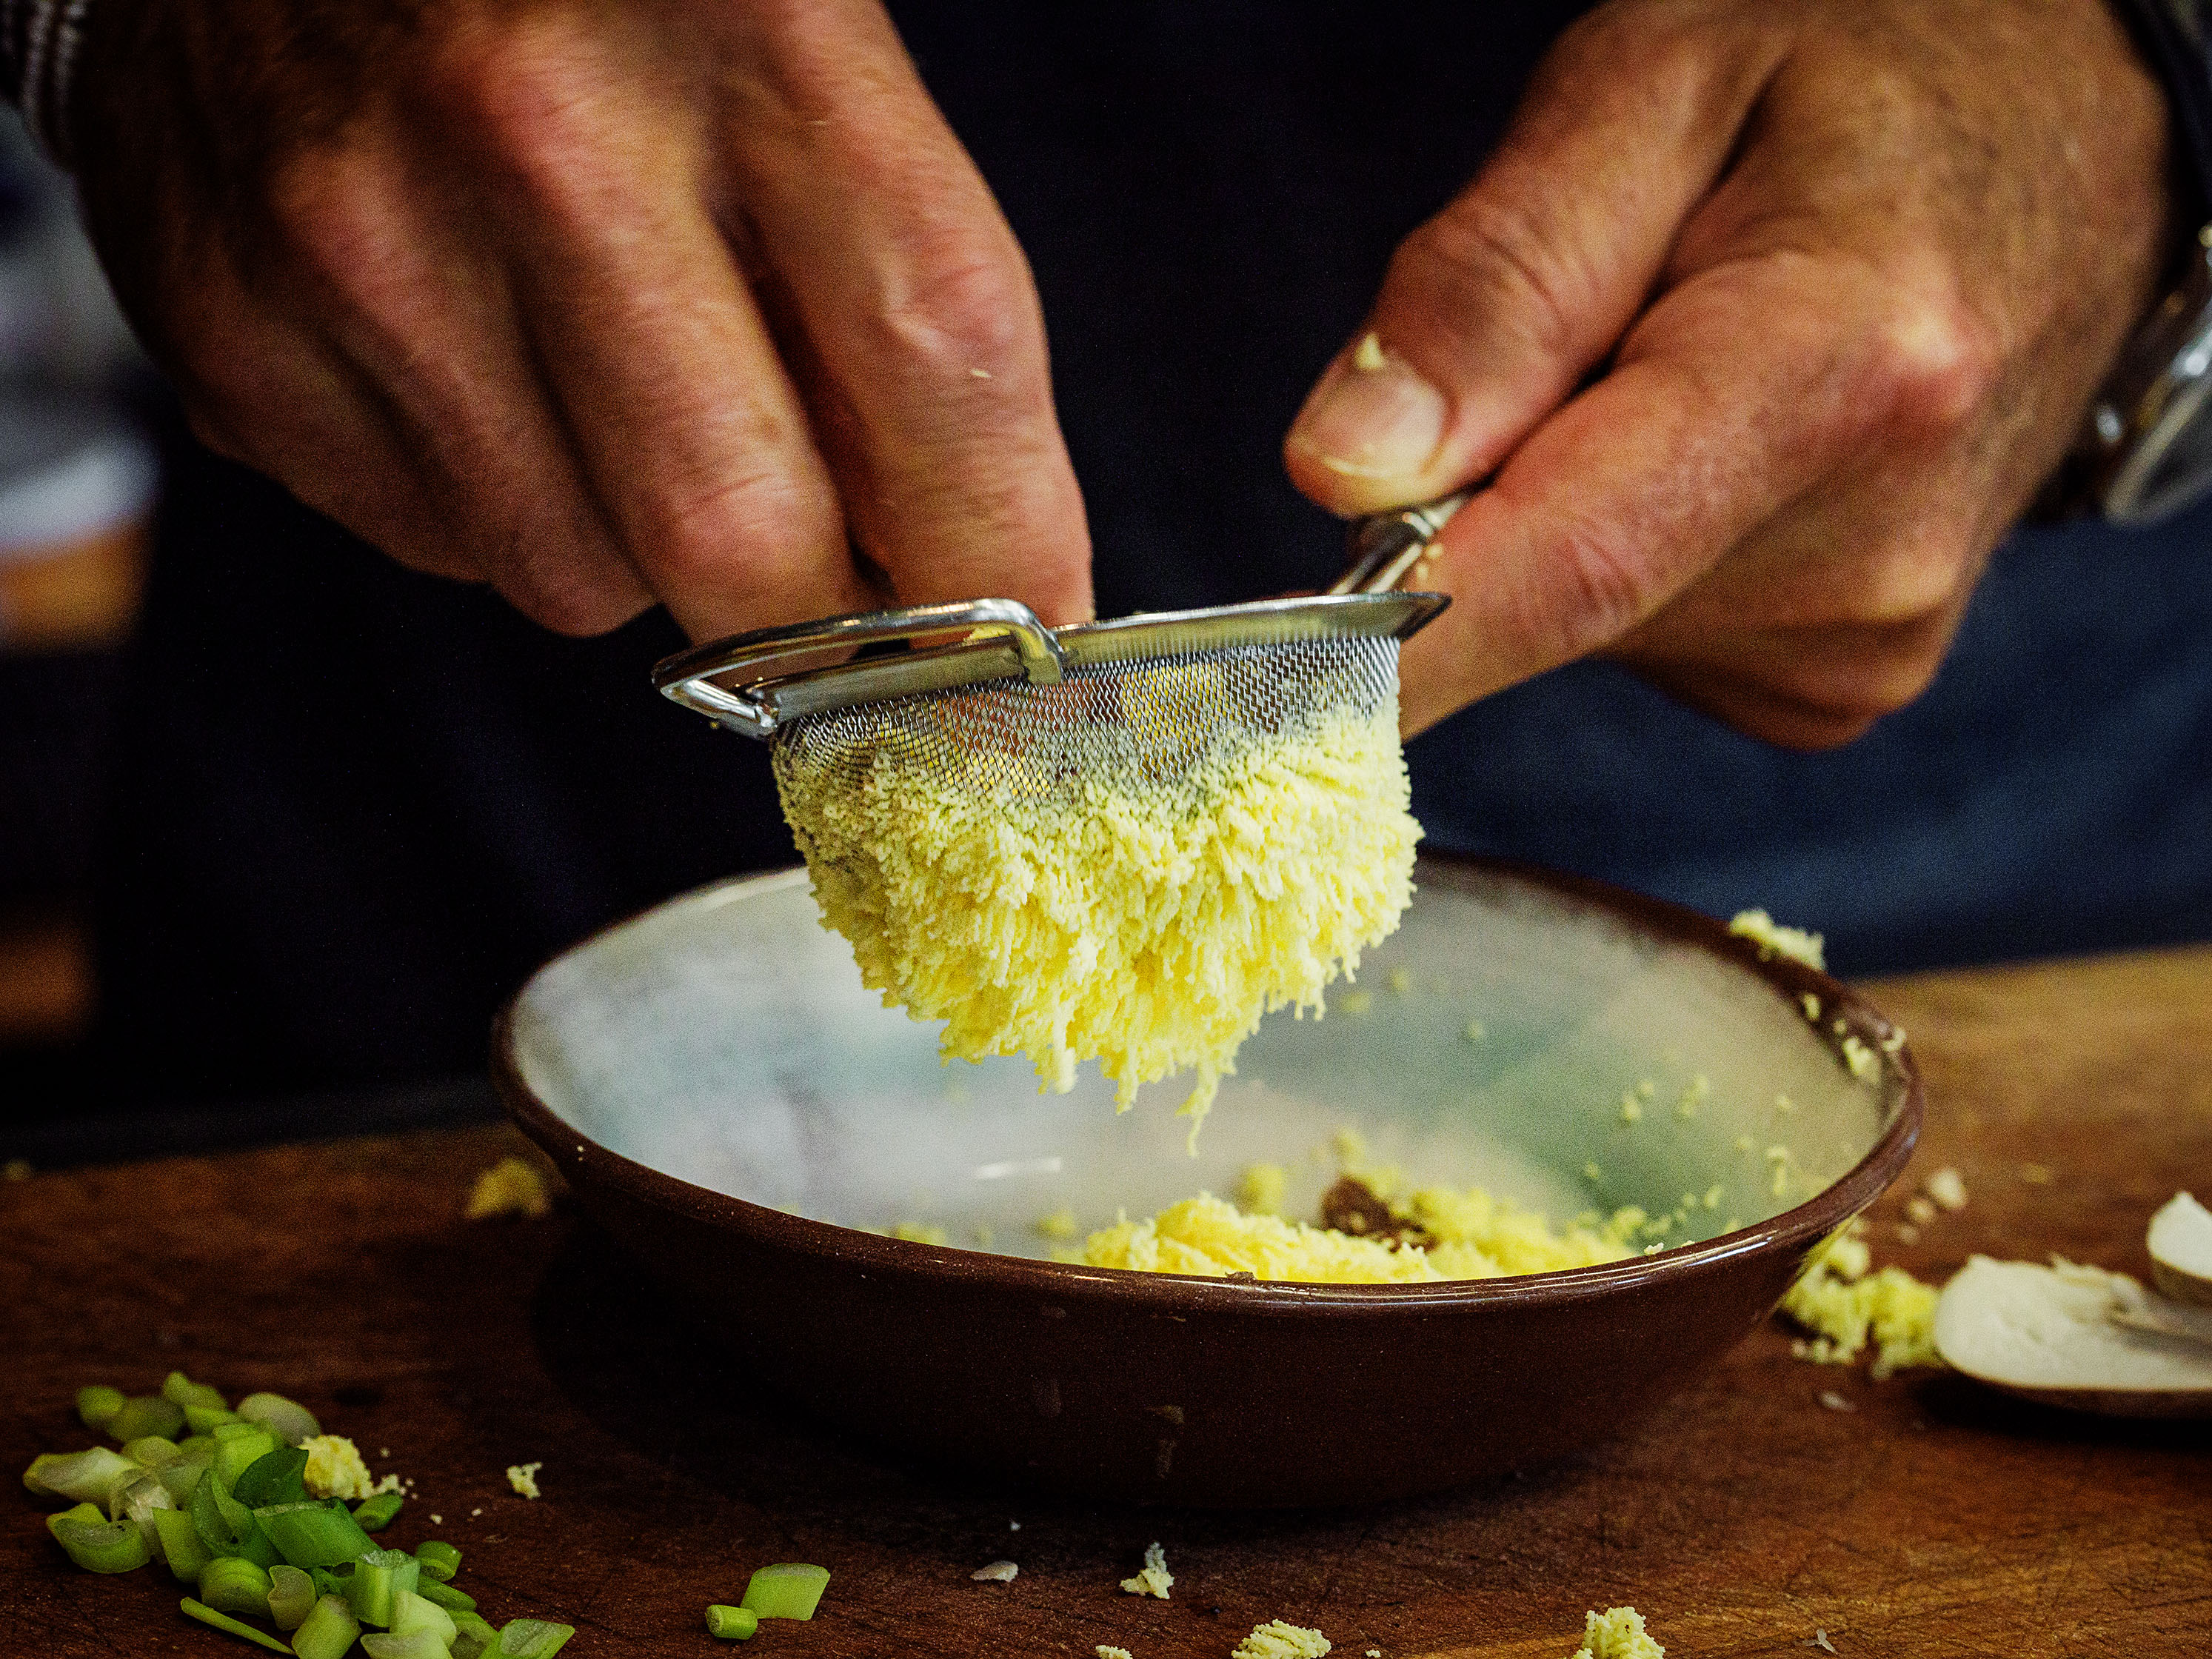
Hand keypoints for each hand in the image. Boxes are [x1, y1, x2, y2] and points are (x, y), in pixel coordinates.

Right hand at [67, 0, 1090, 639]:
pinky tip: (480, 361)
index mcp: (742, 14)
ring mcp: (359, 239)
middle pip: (747, 534)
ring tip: (610, 379)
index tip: (1031, 618)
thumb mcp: (788, 32)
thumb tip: (965, 550)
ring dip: (641, 540)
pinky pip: (441, 547)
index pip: (937, 352)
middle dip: (822, 618)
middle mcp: (538, 129)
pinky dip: (499, 501)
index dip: (1000, 531)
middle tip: (848, 589)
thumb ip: (886, 268)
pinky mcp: (228, 332)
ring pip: (582, 577)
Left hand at [1285, 0, 2173, 745]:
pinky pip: (1640, 643)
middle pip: (1544, 599)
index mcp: (1834, 371)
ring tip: (1666, 375)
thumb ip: (1496, 281)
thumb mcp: (1649, 89)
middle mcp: (1867, 547)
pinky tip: (1709, 454)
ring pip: (1580, 629)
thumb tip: (1343, 475)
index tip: (1243, 688)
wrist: (2059, 156)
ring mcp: (1862, 639)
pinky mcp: (1831, 684)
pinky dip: (1625, 559)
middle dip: (1474, 506)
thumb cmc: (1851, 91)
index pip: (1558, 568)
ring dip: (1560, 518)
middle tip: (1542, 358)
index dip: (1376, 644)